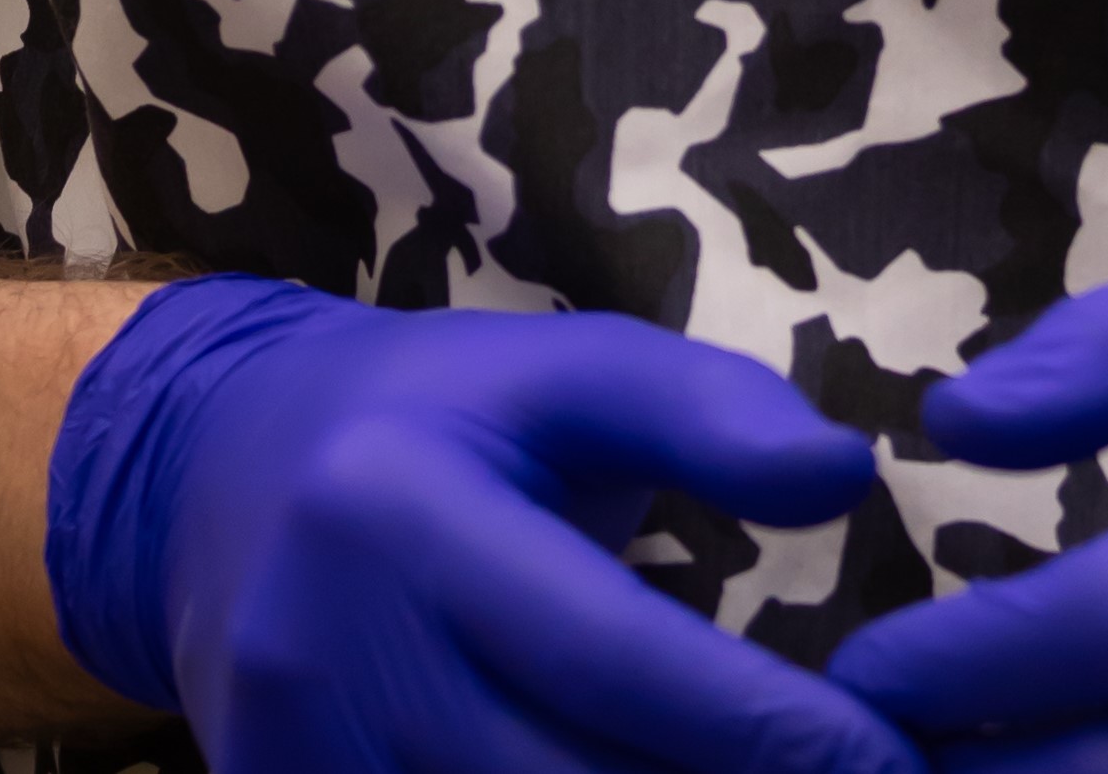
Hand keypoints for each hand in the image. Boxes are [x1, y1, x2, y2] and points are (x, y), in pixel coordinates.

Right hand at [43, 275, 916, 773]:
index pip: (615, 657)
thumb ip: (706, 413)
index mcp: (404, 515)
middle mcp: (329, 659)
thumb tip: (848, 476)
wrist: (216, 486)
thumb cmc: (436, 418)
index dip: (766, 728)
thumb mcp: (566, 372)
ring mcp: (291, 762)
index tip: (892, 762)